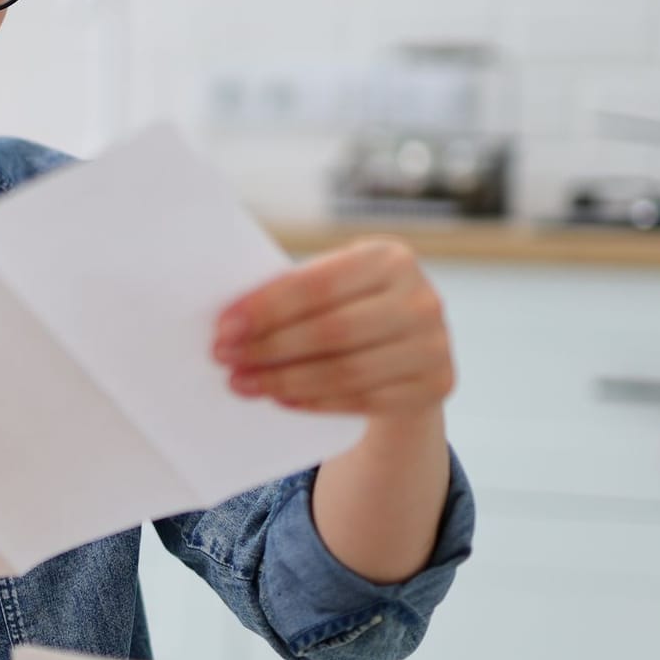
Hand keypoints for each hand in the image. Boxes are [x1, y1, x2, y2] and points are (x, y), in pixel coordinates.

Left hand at [212, 237, 454, 422]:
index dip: (267, 308)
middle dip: (269, 347)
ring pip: (345, 371)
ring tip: (243, 383)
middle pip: (331, 331)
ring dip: (285, 380)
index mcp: (390, 257)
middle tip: (225, 360)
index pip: (318, 284)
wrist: (408, 349)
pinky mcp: (435, 384)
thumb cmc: (350, 308)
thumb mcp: (333, 287)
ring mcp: (435, 344)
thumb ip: (293, 293)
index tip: (224, 328)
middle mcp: (422, 298)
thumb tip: (231, 323)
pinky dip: (315, 401)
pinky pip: (363, 399)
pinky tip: (280, 399)